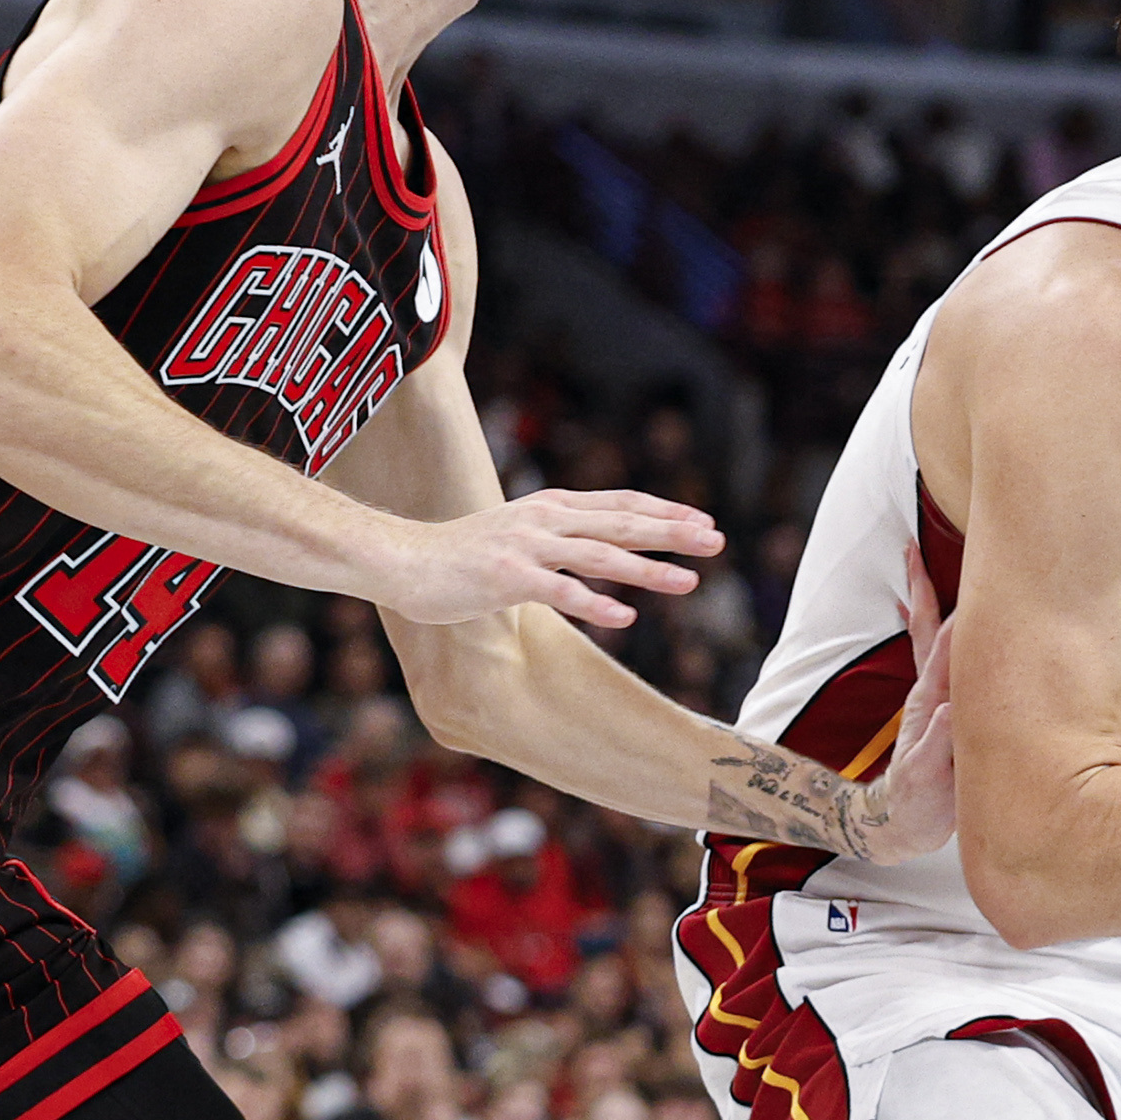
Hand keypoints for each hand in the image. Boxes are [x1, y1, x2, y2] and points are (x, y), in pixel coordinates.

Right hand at [382, 488, 718, 629]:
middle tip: (716, 542)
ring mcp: (527, 546)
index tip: (704, 522)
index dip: (665, 511)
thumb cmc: (462, 557)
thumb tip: (601, 551)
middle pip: (622, 522)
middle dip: (673, 532)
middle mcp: (545, 519)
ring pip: (600, 555)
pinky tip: (625, 616)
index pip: (621, 503)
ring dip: (648, 569)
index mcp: (552, 508)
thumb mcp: (520, 537)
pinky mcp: (507, 577)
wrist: (404, 561)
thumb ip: (560, 540)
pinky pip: (559, 591)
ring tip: (688, 582)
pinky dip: (595, 603)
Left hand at [859, 540, 956, 860]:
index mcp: (932, 704)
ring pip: (931, 638)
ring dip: (924, 598)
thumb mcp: (929, 781)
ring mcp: (931, 698)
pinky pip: (934, 658)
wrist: (899, 824)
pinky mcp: (937, 707)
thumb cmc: (918, 805)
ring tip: (917, 563)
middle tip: (912, 547)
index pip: (947, 651)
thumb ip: (938, 747)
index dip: (960, 617)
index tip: (977, 581)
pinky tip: (923, 612)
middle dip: (924, 589)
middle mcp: (930, 693)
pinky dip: (926, 628)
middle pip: (929, 631)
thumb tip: (951, 710)